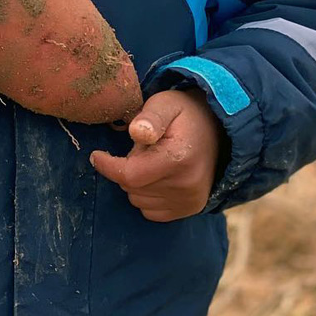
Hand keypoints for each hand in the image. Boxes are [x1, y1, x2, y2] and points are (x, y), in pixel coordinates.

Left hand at [90, 89, 223, 221]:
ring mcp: (190, 201)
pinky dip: (146, 196)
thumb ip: (150, 117)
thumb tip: (136, 132)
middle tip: (142, 148)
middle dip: (126, 168)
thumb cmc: (184, 114)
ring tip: (152, 160)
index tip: (96, 155)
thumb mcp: (165, 104)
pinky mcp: (191, 209)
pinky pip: (151, 212)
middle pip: (131, 188)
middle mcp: (187, 186)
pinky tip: (157, 176)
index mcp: (178, 159)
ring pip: (138, 200)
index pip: (129, 175)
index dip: (107, 166)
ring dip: (136, 183)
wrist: (218, 130)